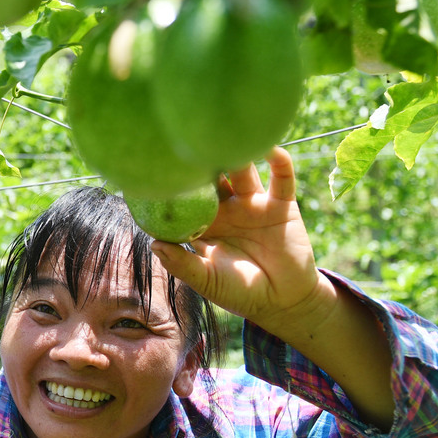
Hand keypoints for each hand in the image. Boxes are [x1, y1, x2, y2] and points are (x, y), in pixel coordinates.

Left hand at [149, 147, 336, 334]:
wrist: (281, 300)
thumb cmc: (238, 291)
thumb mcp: (207, 280)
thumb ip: (183, 264)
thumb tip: (155, 244)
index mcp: (203, 222)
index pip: (185, 196)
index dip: (173, 182)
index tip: (158, 165)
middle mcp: (226, 207)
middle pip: (212, 176)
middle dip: (202, 159)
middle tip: (188, 139)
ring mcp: (253, 203)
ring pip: (243, 172)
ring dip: (236, 155)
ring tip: (225, 137)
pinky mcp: (282, 205)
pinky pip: (282, 179)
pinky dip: (280, 162)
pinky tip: (271, 149)